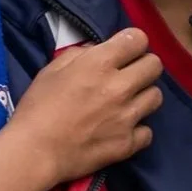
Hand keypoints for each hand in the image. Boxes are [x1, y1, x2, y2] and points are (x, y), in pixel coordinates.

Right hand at [11, 28, 162, 183]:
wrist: (35, 151)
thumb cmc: (37, 107)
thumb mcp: (52, 70)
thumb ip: (79, 55)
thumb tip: (98, 53)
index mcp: (100, 63)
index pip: (138, 39)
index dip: (132, 43)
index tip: (124, 51)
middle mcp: (120, 86)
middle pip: (155, 65)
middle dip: (143, 66)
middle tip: (129, 76)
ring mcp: (128, 116)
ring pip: (156, 97)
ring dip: (143, 96)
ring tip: (127, 104)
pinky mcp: (128, 143)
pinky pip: (148, 131)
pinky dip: (137, 130)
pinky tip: (122, 130)